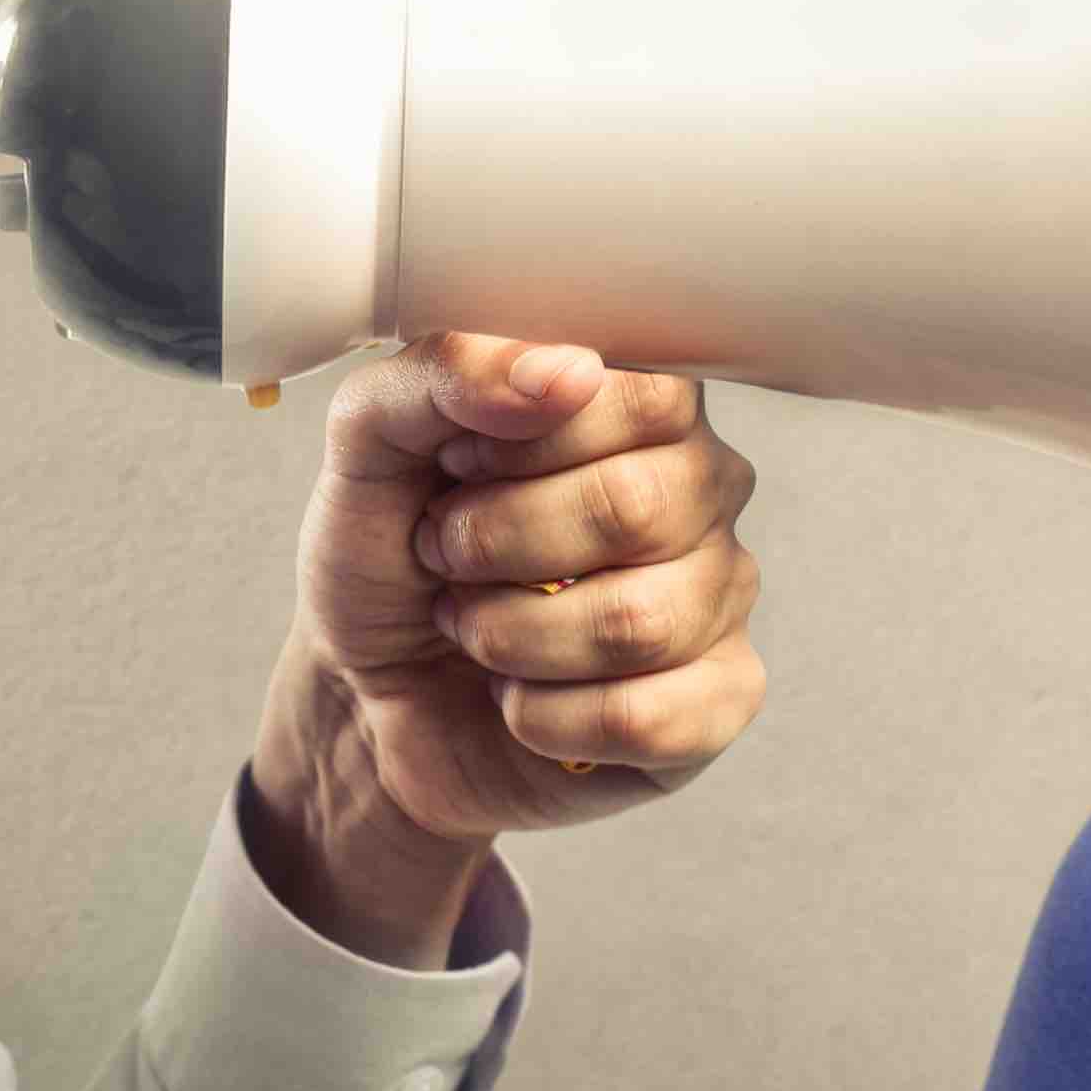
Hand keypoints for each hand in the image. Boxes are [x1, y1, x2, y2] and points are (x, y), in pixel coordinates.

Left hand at [243, 331, 768, 958]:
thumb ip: (443, 375)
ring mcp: (719, 593)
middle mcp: (700, 487)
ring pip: (639, 623)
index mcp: (637, 404)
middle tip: (448, 557)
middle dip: (498, 546)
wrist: (371, 695)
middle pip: (636, 507)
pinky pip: (648, 718)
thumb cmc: (391, 559)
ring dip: (512, 639)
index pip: (642, 396)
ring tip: (477, 630)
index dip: (522, 445)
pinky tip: (522, 701)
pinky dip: (546, 719)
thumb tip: (565, 370)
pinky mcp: (718, 698)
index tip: (456, 467)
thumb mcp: (371, 447)